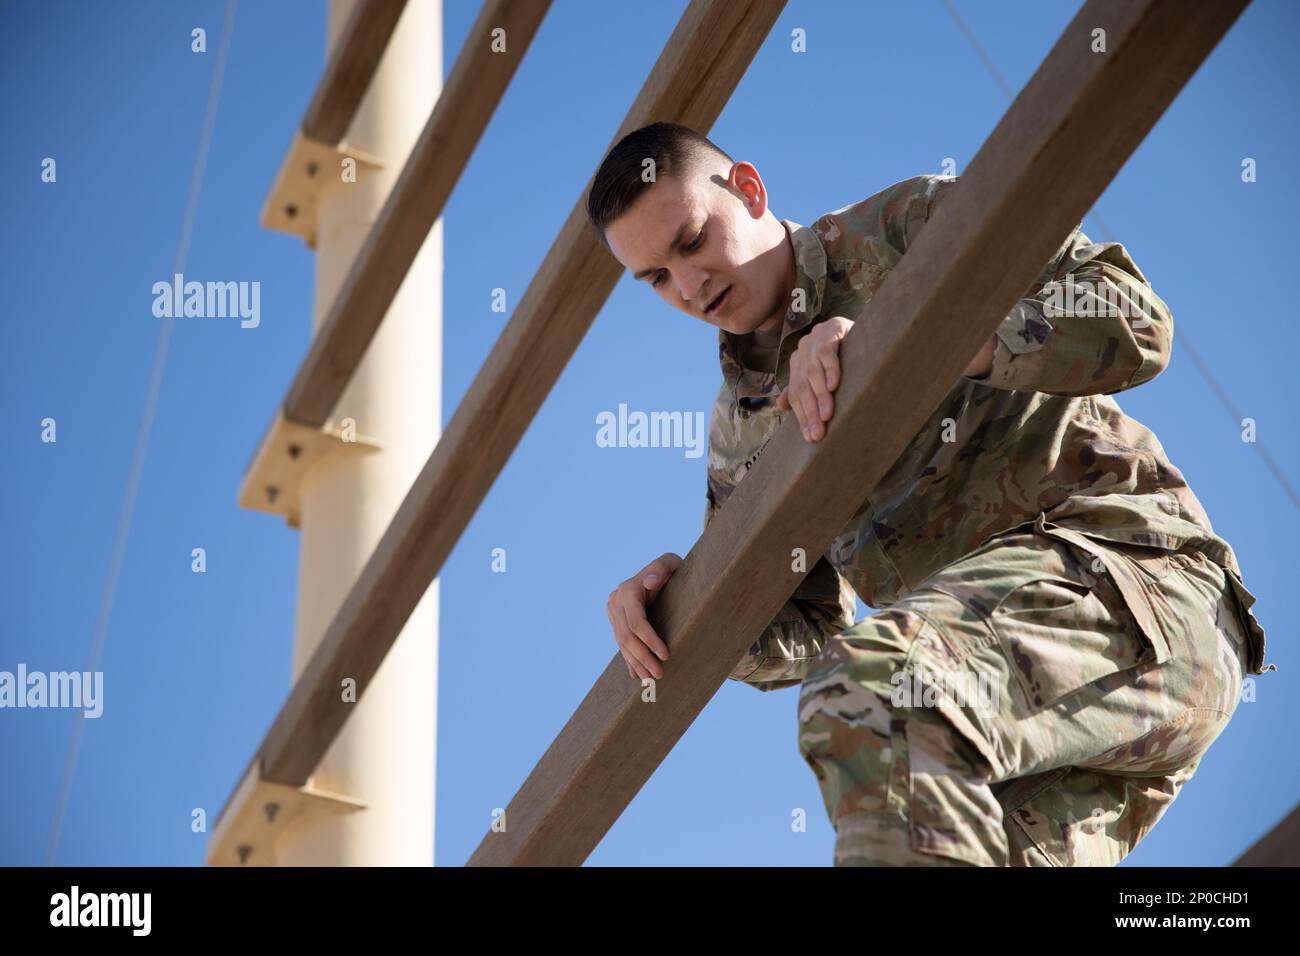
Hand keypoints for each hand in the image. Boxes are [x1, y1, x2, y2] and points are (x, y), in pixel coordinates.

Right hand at [607, 552, 681, 681]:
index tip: (666, 655)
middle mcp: (616, 601)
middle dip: (643, 657)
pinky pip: (621, 643)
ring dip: (636, 663)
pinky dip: (629, 660)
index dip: (650, 641)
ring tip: (651, 679)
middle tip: (660, 674)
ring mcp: (613, 611)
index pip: (636, 622)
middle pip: (627, 636)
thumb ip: (662, 568)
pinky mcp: (615, 620)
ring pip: (622, 643)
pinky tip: (637, 675)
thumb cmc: (671, 569)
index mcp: (627, 590)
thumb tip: (650, 582)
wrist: (661, 572)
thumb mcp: (671, 563)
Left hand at [776, 316, 853, 441]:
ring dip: (819, 396)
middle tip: (818, 434)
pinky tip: (833, 386)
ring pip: (812, 372)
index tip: (810, 437)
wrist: (865, 323)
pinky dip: (829, 370)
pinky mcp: (832, 329)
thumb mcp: (823, 371)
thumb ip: (802, 387)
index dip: (802, 416)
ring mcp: (816, 338)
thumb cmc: (846, 353)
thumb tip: (781, 406)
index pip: (796, 393)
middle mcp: (803, 350)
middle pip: (802, 386)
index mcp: (799, 362)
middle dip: (810, 412)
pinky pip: (827, 352)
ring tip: (826, 415)